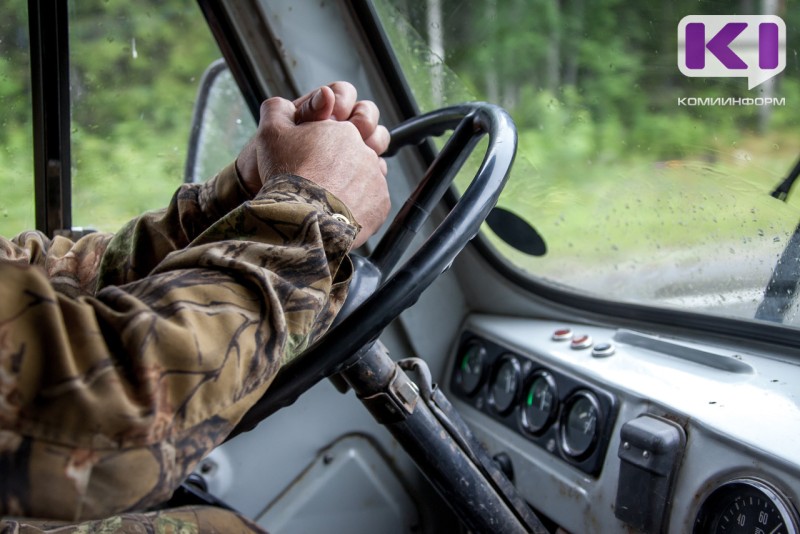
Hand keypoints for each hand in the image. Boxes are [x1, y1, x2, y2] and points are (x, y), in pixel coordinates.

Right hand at [244, 96, 388, 248]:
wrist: (304, 217)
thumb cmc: (288, 174)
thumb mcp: (271, 133)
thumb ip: (277, 111)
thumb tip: (282, 104)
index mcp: (344, 129)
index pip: (351, 122)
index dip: (337, 133)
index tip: (323, 147)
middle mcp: (366, 150)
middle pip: (367, 146)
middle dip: (352, 155)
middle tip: (330, 170)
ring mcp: (376, 177)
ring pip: (371, 174)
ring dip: (356, 180)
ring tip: (333, 193)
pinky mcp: (381, 203)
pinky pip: (375, 200)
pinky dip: (361, 204)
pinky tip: (341, 210)